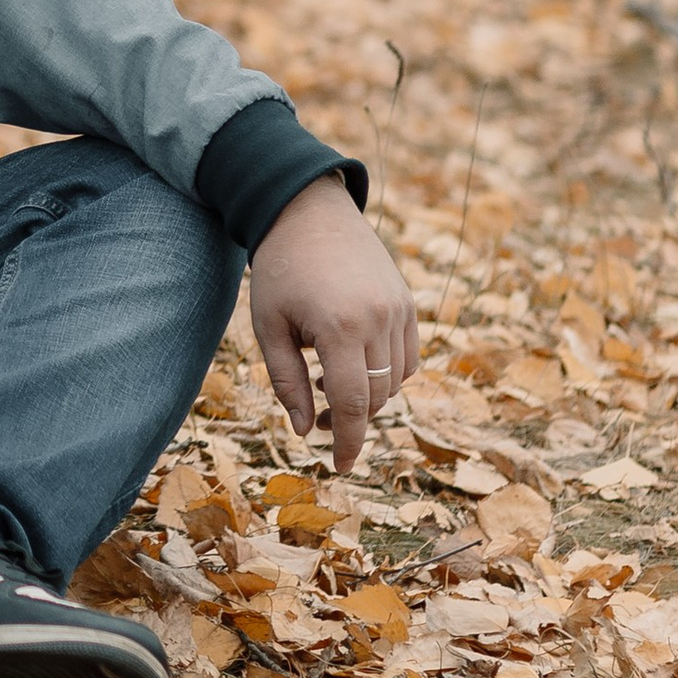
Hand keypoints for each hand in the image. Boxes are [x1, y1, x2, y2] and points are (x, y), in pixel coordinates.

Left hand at [247, 175, 420, 472]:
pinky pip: (407, 357)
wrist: (306, 211)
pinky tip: (355, 363)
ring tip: (331, 383)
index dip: (348, 442)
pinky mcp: (407, 302)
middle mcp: (379, 319)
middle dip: (351, 418)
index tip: (339, 467)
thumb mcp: (269, 327)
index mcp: (340, 328)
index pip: (354, 406)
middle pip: (376, 398)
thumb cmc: (279, 270)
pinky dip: (387, 373)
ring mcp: (399, 309)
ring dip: (369, 396)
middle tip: (318, 416)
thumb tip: (305, 431)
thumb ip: (288, 383)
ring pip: (395, 381)